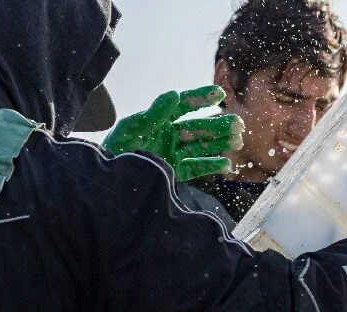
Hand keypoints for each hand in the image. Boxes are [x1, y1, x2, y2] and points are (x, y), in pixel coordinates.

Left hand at [103, 86, 244, 182]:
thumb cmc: (116, 152)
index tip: (220, 94)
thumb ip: (154, 114)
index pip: (182, 106)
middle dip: (218, 125)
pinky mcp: (173, 172)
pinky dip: (211, 166)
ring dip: (220, 143)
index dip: (200, 99)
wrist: (108, 183)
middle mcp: (167, 136)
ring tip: (238, 141)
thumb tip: (175, 94)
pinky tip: (226, 165)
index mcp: (157, 121)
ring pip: (201, 147)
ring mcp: (171, 155)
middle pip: (197, 128)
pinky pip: (196, 168)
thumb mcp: (132, 129)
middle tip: (239, 124)